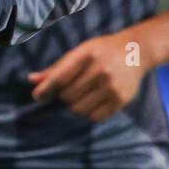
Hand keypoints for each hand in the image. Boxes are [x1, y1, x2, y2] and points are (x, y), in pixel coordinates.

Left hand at [28, 32, 151, 120]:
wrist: (137, 51)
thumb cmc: (102, 51)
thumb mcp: (80, 51)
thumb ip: (56, 68)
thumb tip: (32, 80)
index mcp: (87, 54)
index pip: (60, 77)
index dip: (46, 89)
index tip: (37, 96)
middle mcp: (100, 70)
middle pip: (68, 96)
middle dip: (65, 95)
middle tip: (72, 89)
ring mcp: (112, 86)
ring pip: (80, 109)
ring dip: (76, 106)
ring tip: (82, 96)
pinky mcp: (121, 99)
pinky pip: (95, 117)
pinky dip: (89, 113)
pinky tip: (93, 102)